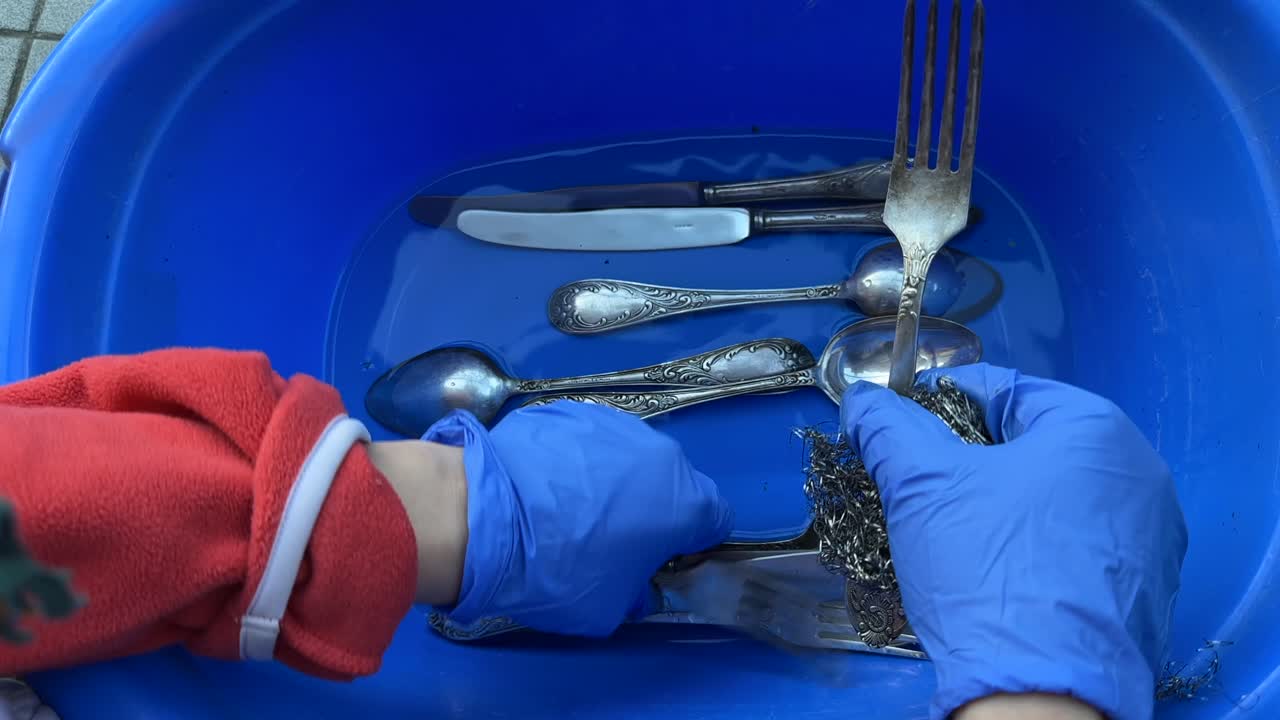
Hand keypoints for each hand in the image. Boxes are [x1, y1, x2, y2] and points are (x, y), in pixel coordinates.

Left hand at [422, 401, 731, 636]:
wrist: (482, 516)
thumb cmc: (557, 570)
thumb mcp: (608, 608)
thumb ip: (637, 588)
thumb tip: (635, 578)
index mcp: (683, 502)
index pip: (715, 518)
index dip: (692, 540)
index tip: (662, 556)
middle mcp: (659, 453)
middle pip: (672, 482)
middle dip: (652, 506)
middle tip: (611, 535)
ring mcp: (613, 424)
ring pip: (629, 456)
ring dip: (614, 479)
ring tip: (569, 506)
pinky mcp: (568, 411)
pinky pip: (586, 442)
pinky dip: (576, 460)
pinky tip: (542, 484)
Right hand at [840, 363, 1186, 719]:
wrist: (1042, 693)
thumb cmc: (988, 572)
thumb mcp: (921, 484)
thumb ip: (888, 427)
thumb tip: (864, 402)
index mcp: (1096, 429)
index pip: (1000, 389)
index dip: (937, 405)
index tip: (899, 433)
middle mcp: (1139, 475)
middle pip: (1028, 445)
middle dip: (967, 461)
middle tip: (919, 488)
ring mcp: (1149, 539)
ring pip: (1050, 499)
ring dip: (997, 507)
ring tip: (950, 537)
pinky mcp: (1143, 593)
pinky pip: (1074, 549)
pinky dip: (1032, 550)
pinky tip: (994, 578)